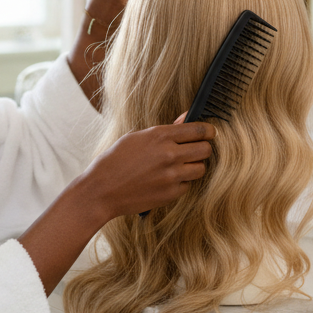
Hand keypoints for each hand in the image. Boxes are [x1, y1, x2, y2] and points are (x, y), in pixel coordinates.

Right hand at [17, 114, 211, 294]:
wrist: (102, 190)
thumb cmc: (115, 160)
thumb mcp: (137, 137)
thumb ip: (165, 130)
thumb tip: (186, 119)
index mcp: (160, 136)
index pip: (198, 130)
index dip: (209, 131)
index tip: (211, 133)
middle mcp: (169, 154)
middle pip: (205, 149)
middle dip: (203, 148)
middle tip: (197, 149)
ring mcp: (172, 175)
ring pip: (201, 168)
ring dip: (195, 166)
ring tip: (182, 166)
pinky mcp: (171, 193)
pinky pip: (188, 184)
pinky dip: (183, 182)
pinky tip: (169, 180)